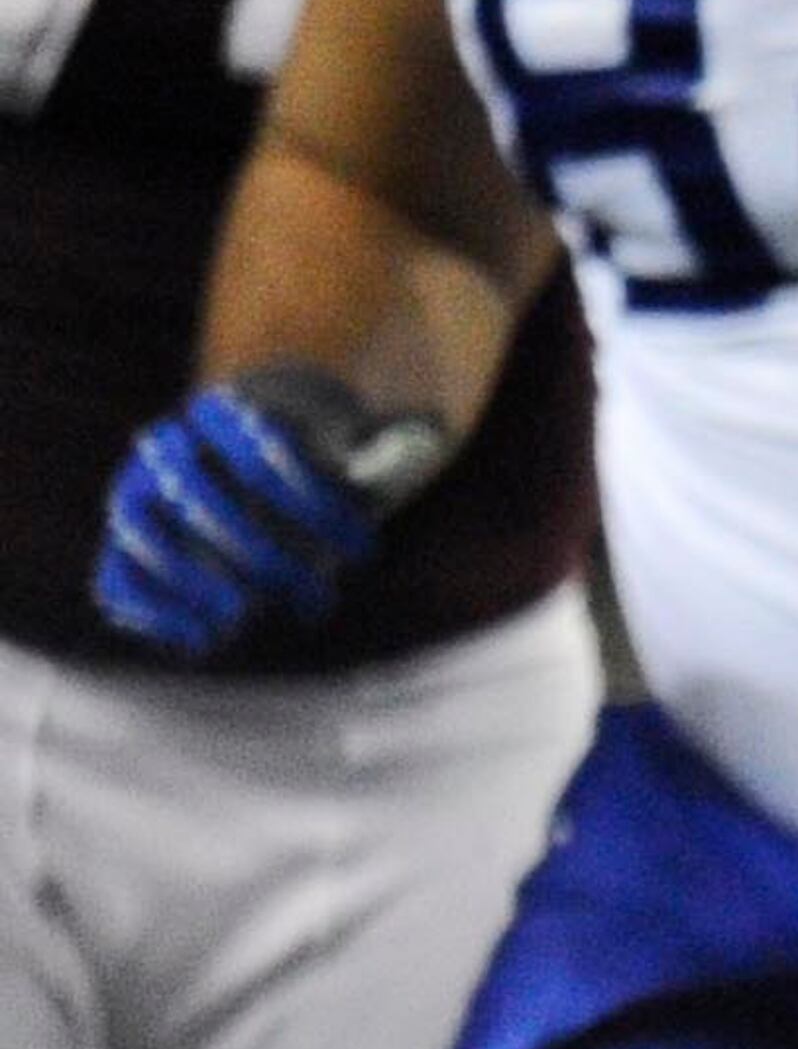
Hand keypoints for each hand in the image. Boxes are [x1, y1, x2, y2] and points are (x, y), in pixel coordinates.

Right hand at [91, 364, 452, 657]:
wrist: (256, 467)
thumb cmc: (318, 461)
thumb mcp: (355, 452)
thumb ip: (384, 446)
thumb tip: (427, 433)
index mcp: (229, 410)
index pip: (256, 443)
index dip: (309, 497)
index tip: (363, 551)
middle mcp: (171, 446)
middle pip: (196, 492)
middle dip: (257, 550)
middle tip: (312, 598)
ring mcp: (142, 496)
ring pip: (142, 529)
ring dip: (191, 578)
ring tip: (243, 616)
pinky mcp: (130, 550)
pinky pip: (118, 578)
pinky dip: (151, 611)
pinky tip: (203, 638)